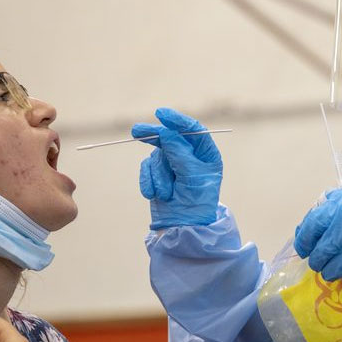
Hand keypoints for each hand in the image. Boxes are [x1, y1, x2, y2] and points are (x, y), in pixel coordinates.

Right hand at [131, 107, 222, 228]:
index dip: (177, 120)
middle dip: (154, 136)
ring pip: (156, 156)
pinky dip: (148, 181)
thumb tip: (165, 132)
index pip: (192, 130)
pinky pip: (146, 168)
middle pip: (169, 138)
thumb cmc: (195, 201)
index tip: (162, 114)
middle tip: (136, 131)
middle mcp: (189, 156)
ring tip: (165, 192)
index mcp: (205, 154)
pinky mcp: (157, 174)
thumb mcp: (191, 175)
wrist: (182, 227)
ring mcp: (172, 164)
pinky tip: (152, 194)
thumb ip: (179, 152)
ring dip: (158, 175)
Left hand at [294, 188, 341, 288]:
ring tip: (325, 267)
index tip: (306, 236)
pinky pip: (334, 267)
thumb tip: (328, 223)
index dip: (308, 226)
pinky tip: (335, 274)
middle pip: (313, 229)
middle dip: (307, 244)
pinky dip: (332, 272)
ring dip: (320, 262)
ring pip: (321, 252)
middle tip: (308, 254)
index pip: (318, 211)